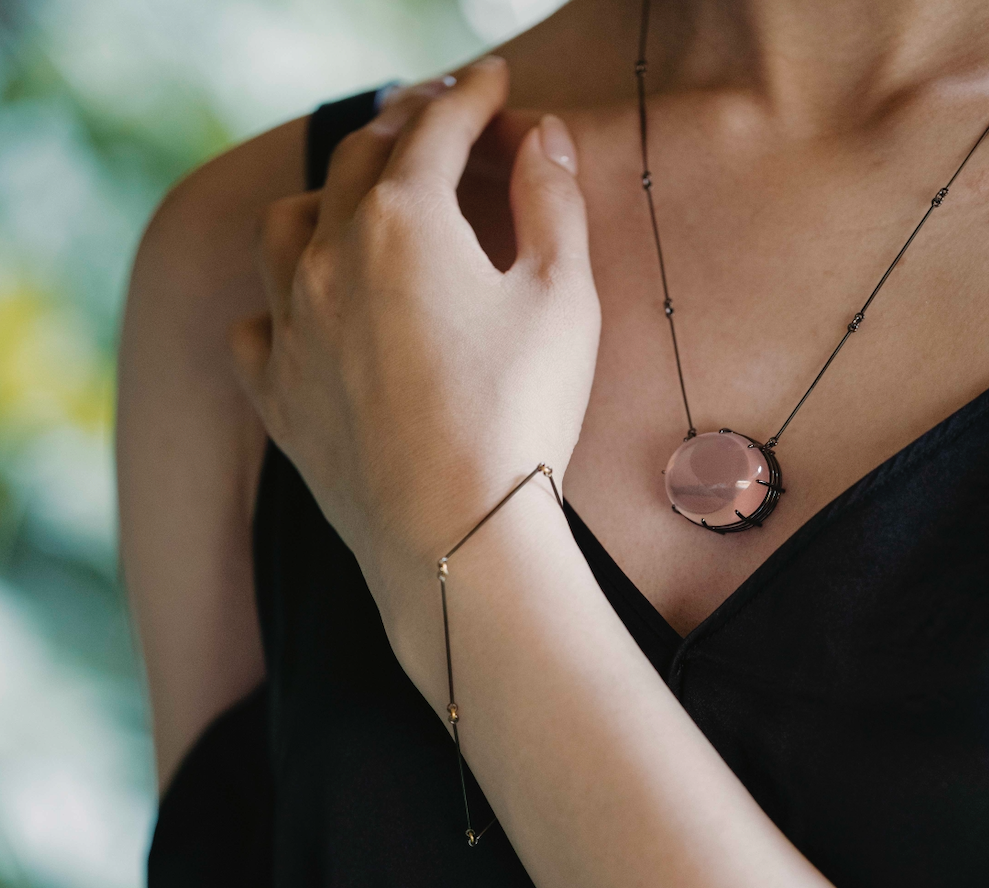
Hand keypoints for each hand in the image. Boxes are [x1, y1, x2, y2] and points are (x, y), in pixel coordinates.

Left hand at [230, 58, 600, 612]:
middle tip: (432, 121)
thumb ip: (553, 201)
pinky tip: (298, 314)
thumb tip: (539, 137)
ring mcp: (294, 330)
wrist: (456, 535)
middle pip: (355, 163)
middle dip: (399, 129)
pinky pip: (256, 331)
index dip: (471, 96)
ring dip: (321, 202)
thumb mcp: (564, 297)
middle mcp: (329, 260)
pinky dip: (276, 307)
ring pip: (285, 231)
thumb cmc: (520, 415)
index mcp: (402, 220)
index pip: (436, 129)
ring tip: (350, 205)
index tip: (493, 83)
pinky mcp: (281, 399)